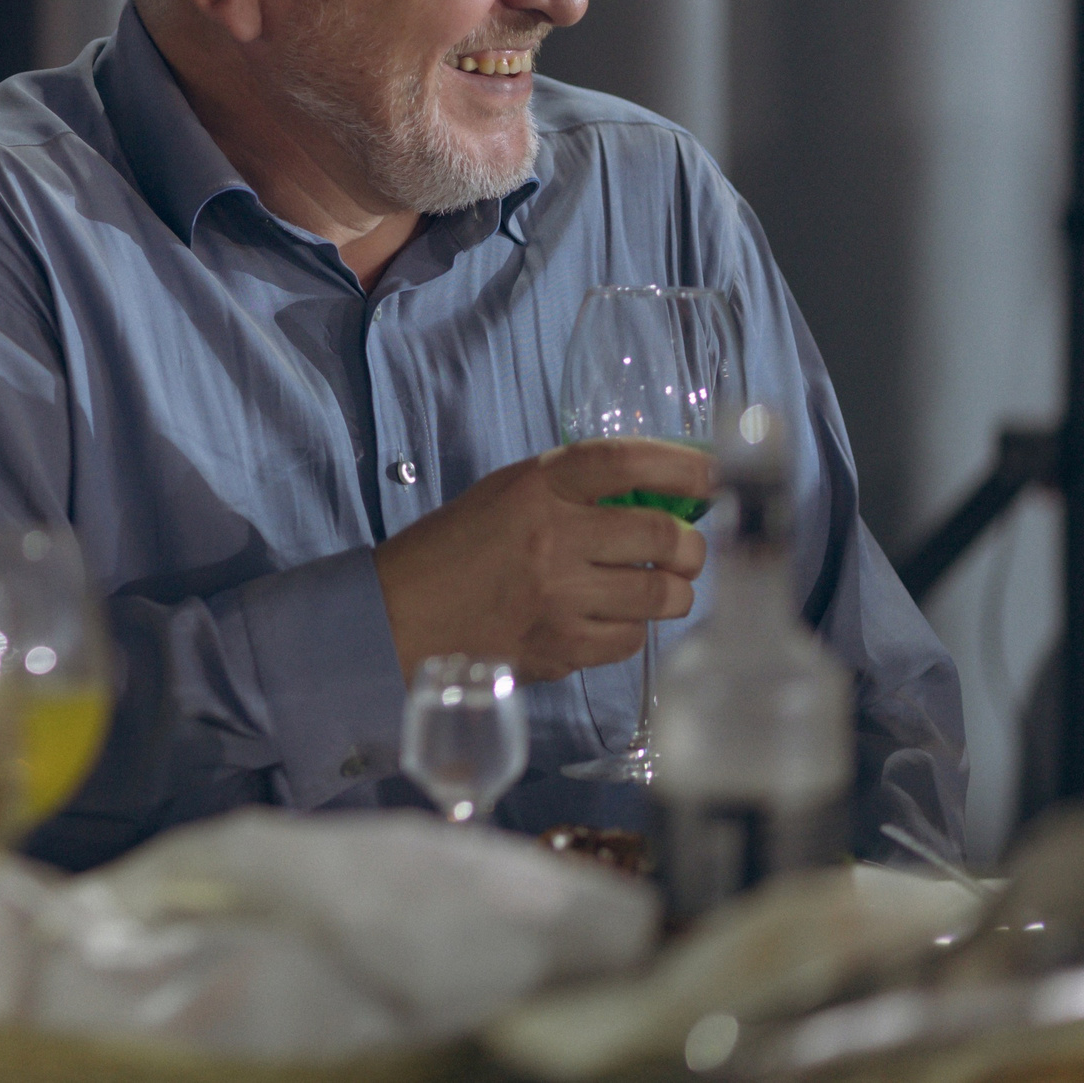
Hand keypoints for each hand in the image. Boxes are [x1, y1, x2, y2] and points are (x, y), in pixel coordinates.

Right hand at [372, 437, 709, 683]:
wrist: (399, 614)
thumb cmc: (454, 550)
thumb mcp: (506, 495)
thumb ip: (572, 491)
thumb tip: (659, 497)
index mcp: (536, 486)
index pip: (628, 462)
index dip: (682, 466)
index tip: (711, 475)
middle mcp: (553, 537)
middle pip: (664, 537)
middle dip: (691, 548)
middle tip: (685, 552)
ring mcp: (560, 597)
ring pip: (662, 596)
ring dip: (670, 593)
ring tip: (652, 590)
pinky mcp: (561, 647)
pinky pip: (630, 640)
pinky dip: (629, 631)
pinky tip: (604, 620)